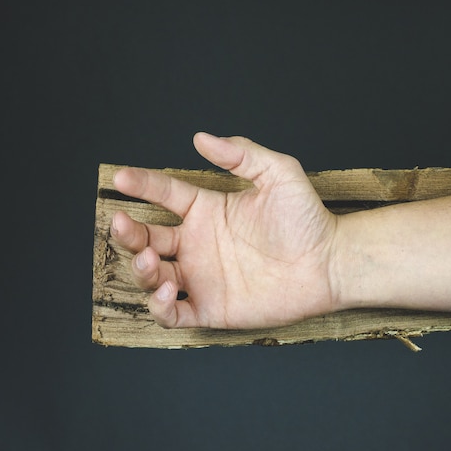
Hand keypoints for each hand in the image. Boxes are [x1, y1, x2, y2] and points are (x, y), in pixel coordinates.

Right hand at [111, 132, 339, 328]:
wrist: (330, 263)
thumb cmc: (306, 219)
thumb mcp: (278, 173)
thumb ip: (241, 154)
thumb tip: (201, 137)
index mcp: (206, 211)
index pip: (163, 194)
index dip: (140, 185)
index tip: (120, 177)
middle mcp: (196, 244)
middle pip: (146, 238)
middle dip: (127, 233)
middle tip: (120, 224)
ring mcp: (201, 277)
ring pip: (152, 276)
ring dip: (141, 269)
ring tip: (152, 259)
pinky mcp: (210, 308)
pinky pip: (174, 312)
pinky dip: (160, 306)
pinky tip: (168, 291)